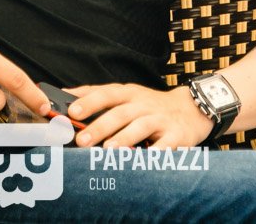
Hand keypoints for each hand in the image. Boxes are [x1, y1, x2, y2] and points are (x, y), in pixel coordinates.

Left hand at [64, 83, 214, 149]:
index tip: (71, 110)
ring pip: (141, 126)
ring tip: (107, 150)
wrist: (192, 109)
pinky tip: (143, 161)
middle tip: (81, 139)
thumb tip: (64, 97)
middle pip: (120, 113)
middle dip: (100, 126)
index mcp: (129, 94)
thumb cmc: (150, 106)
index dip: (89, 101)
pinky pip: (165, 145)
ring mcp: (160, 119)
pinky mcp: (176, 135)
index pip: (107, 94)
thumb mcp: (127, 96)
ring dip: (124, 138)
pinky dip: (155, 153)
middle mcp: (143, 104)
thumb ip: (98, 96)